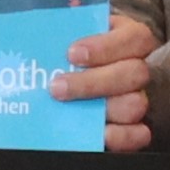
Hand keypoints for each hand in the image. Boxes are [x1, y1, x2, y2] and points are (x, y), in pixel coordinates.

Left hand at [44, 13, 153, 144]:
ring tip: (70, 111)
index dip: (106, 47)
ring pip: (135, 104)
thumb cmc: (72, 49)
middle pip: (134, 74)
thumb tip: (29, 32)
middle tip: (56, 86)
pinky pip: (139, 135)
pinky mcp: (135, 128)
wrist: (71, 76)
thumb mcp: (71, 33)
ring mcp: (139, 99)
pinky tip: (99, 133)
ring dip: (102, 109)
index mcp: (131, 39)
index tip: (72, 54)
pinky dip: (121, 136)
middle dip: (92, 82)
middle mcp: (139, 69)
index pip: (135, 38)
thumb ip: (63, 32)